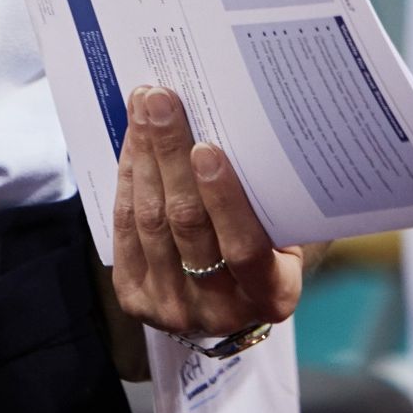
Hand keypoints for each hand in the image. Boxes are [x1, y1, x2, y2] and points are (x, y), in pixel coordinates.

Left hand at [110, 87, 300, 341]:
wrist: (228, 300)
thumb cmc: (268, 246)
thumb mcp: (286, 230)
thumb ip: (270, 196)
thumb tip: (242, 118)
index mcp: (273, 293)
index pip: (245, 249)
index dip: (224, 200)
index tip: (206, 148)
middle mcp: (221, 310)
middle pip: (187, 224)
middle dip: (170, 155)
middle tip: (161, 102)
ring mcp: (173, 308)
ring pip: (152, 221)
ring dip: (144, 156)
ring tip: (143, 108)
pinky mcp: (135, 299)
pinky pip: (126, 228)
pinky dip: (128, 178)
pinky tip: (133, 142)